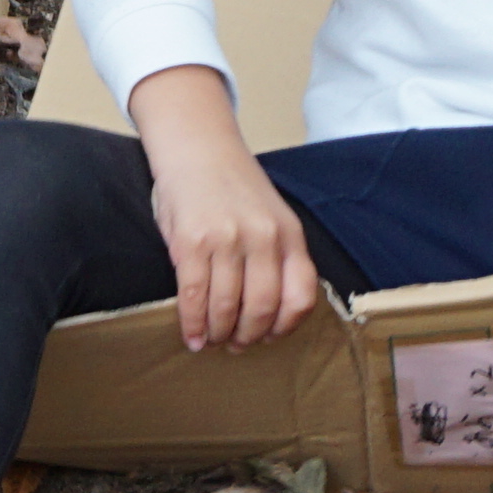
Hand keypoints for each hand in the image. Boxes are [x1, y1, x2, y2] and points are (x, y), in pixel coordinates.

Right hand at [126, 68, 319, 350]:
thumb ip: (276, 257)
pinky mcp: (191, 241)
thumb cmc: (231, 187)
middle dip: (248, 337)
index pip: (301, 296)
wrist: (197, 147)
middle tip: (237, 345)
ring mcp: (227, 239)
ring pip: (226, 307)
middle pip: (262, 308)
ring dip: (218, 334)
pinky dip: (192, 324)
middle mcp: (263, 237)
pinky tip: (192, 336)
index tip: (270, 337)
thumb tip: (268, 313)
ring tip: (212, 341)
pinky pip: (194, 296)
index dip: (285, 326)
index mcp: (289, 234)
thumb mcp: (270, 217)